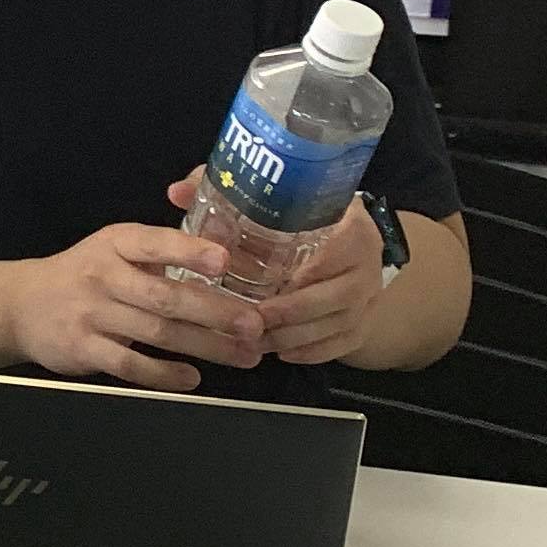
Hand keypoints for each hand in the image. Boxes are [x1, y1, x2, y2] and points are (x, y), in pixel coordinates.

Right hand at [3, 195, 265, 389]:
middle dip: (214, 311)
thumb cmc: (83, 274)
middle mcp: (103, 276)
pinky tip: (192, 378)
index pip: (154, 243)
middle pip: (164, 296)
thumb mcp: (113, 249)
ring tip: (243, 354)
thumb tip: (229, 261)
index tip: (223, 261)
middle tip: (254, 325)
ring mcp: (92, 315)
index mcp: (115, 243)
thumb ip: (160, 253)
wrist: (20, 305)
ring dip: (205, 346)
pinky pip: (130, 365)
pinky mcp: (84, 349)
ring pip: (156, 333)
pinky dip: (164, 374)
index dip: (188, 252)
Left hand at [243, 194, 389, 365]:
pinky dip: (314, 352)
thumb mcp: (275, 197)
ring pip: (339, 324)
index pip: (339, 250)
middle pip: (338, 296)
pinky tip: (282, 354)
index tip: (272, 282)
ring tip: (256, 341)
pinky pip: (344, 344)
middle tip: (253, 319)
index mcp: (352, 228)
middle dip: (293, 312)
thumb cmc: (303, 214)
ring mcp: (369, 296)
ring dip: (296, 337)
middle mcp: (368, 263)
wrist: (347, 235)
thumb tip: (177, 192)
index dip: (307, 271)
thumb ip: (231, 192)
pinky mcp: (365, 321)